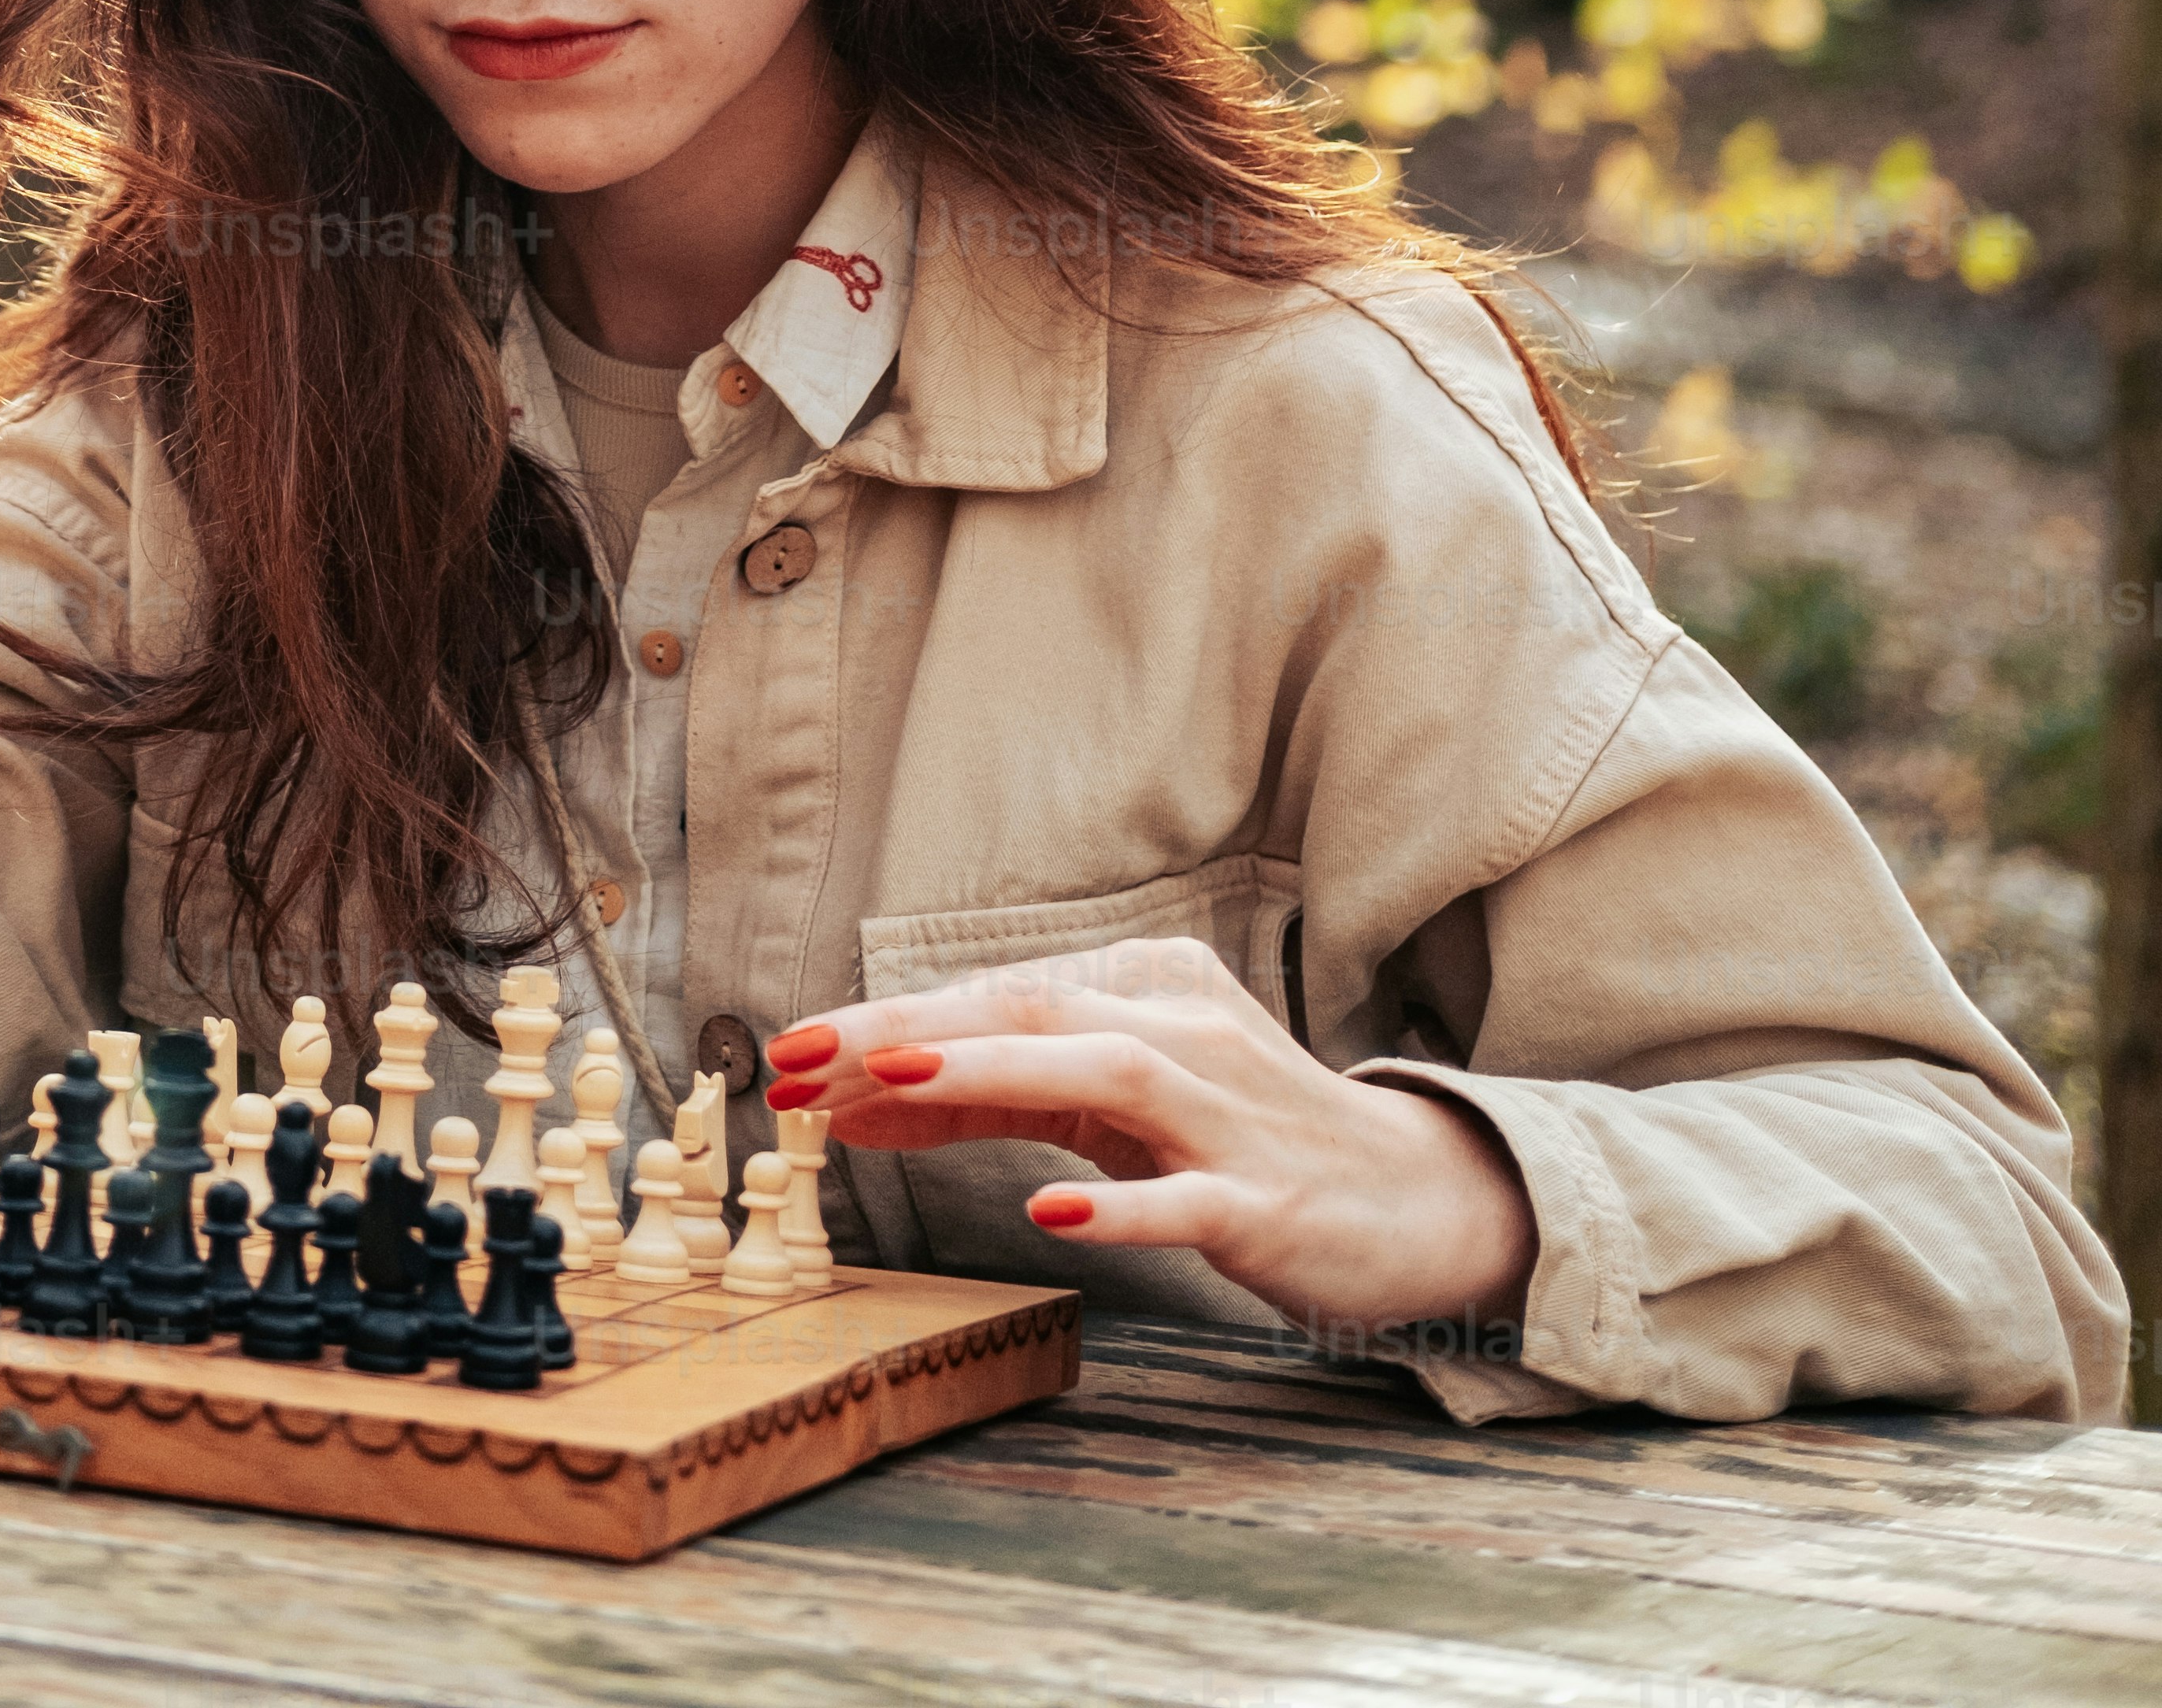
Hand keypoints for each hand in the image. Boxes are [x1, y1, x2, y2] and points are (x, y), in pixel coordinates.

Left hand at [768, 936, 1536, 1341]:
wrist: (1408, 1196)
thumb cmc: (1237, 1136)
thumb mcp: (1111, 1104)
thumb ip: (992, 1099)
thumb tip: (855, 1098)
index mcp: (1142, 987)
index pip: (995, 994)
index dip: (887, 1019)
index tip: (791, 1051)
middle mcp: (1181, 1027)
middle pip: (1032, 1009)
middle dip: (908, 1029)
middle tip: (806, 1056)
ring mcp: (1227, 1113)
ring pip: (1103, 1072)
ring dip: (992, 1073)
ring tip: (897, 1079)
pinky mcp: (1265, 1200)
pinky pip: (1186, 1197)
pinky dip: (1117, 1201)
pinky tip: (1050, 1211)